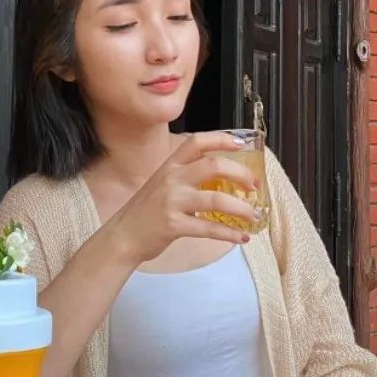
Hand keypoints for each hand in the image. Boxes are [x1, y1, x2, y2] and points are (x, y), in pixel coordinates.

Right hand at [111, 131, 261, 265]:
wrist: (122, 236)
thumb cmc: (145, 212)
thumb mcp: (161, 185)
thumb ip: (186, 178)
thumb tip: (222, 179)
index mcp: (169, 166)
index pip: (196, 142)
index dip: (221, 139)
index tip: (241, 144)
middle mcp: (171, 179)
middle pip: (213, 165)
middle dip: (240, 174)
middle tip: (253, 186)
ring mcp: (172, 202)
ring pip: (216, 199)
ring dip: (241, 208)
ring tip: (253, 216)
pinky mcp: (173, 225)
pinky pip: (209, 229)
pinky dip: (229, 234)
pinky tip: (241, 238)